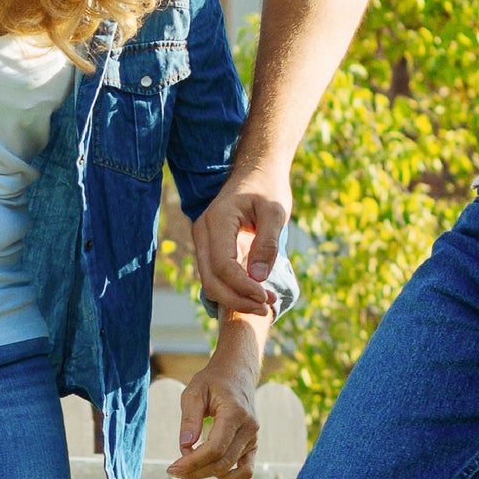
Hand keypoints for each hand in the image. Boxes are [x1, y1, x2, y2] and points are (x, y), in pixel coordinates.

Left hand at [166, 313, 267, 478]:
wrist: (237, 373)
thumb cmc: (213, 381)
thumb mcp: (194, 392)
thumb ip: (189, 419)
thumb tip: (185, 447)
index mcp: (236, 413)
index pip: (215, 449)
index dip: (193, 462)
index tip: (173, 467)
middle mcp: (249, 428)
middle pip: (222, 463)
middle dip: (195, 471)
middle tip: (173, 470)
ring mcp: (254, 438)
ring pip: (231, 470)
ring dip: (206, 474)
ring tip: (188, 466)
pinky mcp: (253, 444)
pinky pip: (245, 470)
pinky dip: (227, 476)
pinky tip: (208, 469)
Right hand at [191, 164, 290, 314]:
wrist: (256, 171)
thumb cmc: (268, 188)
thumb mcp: (275, 211)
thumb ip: (267, 243)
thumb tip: (258, 278)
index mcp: (217, 221)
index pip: (223, 265)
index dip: (243, 287)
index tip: (267, 297)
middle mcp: (203, 232)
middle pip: (210, 280)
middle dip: (238, 299)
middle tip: (267, 306)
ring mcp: (204, 241)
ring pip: (210, 282)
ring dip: (235, 298)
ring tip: (265, 303)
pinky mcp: (211, 248)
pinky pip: (215, 276)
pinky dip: (233, 290)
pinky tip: (255, 295)